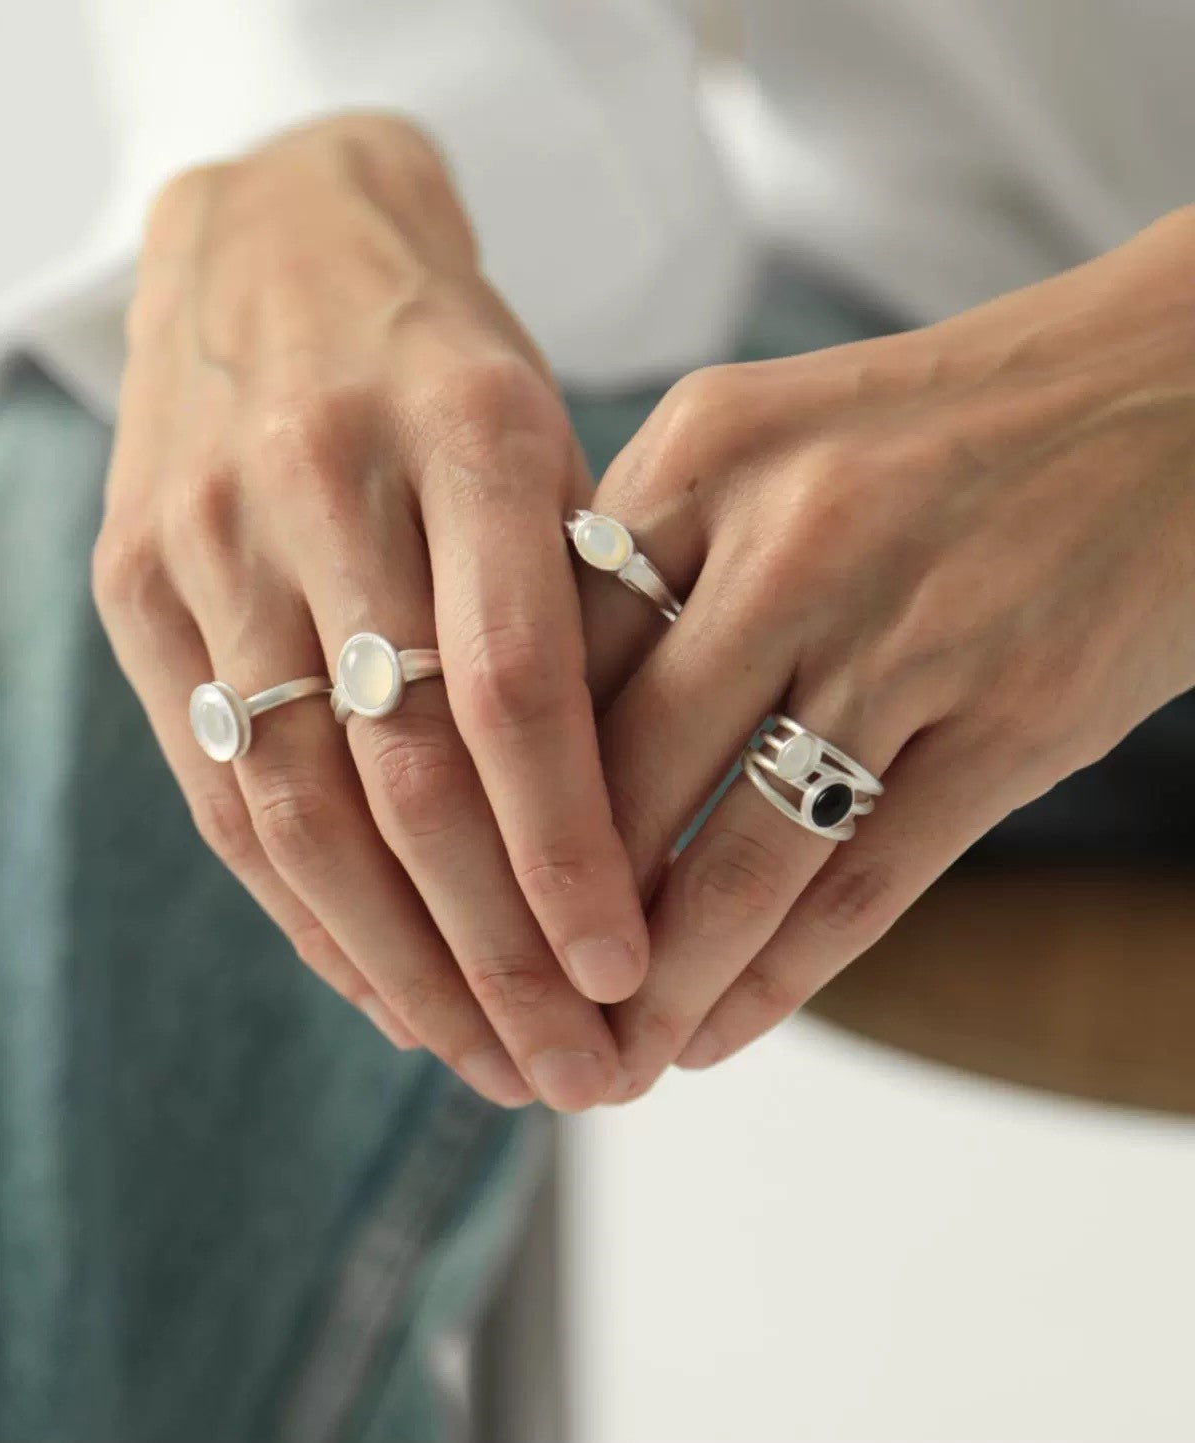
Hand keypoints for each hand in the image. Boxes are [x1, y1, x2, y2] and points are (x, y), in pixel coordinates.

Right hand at [93, 114, 647, 1110]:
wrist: (273, 237)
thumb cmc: (449, 360)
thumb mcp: (547, 442)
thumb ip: (579, 613)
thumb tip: (632, 837)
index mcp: (464, 430)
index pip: (515, 691)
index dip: (568, 852)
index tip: (630, 976)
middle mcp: (322, 484)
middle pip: (406, 776)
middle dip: (496, 952)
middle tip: (575, 1071)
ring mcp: (208, 540)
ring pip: (300, 807)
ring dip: (399, 964)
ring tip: (488, 1063)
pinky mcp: (133, 586)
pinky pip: (221, 786)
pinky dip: (305, 911)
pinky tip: (381, 991)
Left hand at [579, 206, 1194, 1094]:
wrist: (1166, 397)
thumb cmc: (937, 434)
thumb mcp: (768, 438)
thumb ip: (653, 560)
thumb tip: (542, 737)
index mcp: (704, 451)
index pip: (549, 658)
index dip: (496, 796)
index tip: (463, 888)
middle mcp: (790, 537)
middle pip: (624, 773)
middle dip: (555, 919)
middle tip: (518, 1009)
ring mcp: (909, 632)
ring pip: (738, 857)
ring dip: (662, 983)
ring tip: (615, 1058)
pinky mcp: (1016, 721)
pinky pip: (863, 882)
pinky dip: (779, 976)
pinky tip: (721, 1029)